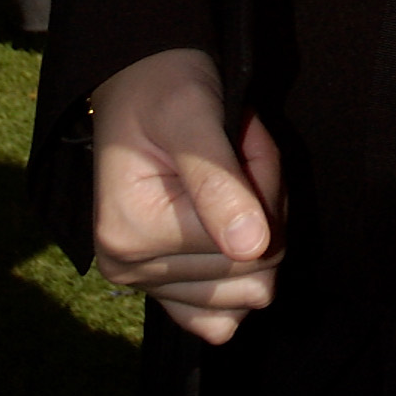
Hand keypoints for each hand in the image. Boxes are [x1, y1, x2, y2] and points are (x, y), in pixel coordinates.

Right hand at [92, 48, 284, 343]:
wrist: (140, 79)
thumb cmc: (166, 87)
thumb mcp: (194, 116)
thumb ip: (221, 182)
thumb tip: (253, 248)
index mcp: (131, 236)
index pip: (249, 248)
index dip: (265, 183)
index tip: (244, 132)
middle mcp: (130, 272)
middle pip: (254, 273)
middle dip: (265, 202)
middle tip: (238, 150)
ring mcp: (145, 284)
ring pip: (250, 289)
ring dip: (259, 225)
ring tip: (231, 175)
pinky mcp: (162, 287)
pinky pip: (221, 317)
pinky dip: (240, 268)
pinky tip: (227, 220)